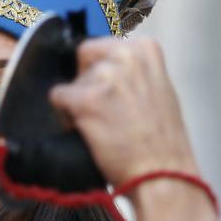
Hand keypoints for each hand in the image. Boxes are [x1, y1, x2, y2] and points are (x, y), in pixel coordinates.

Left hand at [48, 37, 197, 185]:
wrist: (162, 173)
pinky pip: (57, 98)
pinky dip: (65, 117)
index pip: (102, 47)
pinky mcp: (86, 100)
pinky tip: (86, 131)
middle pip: (84, 59)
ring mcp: (105, 77)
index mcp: (145, 50)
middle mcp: (125, 56)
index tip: (105, 93)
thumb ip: (133, 73)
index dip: (97, 71)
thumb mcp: (158, 89)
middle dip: (86, 83)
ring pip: (72, 82)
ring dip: (78, 105)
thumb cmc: (162, 142)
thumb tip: (104, 69)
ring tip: (100, 127)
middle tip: (100, 111)